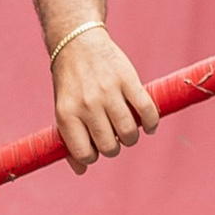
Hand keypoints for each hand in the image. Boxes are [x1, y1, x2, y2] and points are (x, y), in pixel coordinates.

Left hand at [53, 28, 159, 172]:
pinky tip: (148, 126)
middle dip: (114, 146)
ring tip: (128, 130)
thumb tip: (81, 170)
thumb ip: (70, 139)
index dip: (93, 155)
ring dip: (131, 137)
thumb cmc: (71, 83)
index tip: (96, 146)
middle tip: (113, 136)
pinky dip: (151, 123)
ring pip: (128, 133)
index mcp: (67, 115)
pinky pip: (146, 111)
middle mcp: (87, 104)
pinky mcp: (128, 80)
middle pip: (109, 147)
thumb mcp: (63, 109)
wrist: (78, 43)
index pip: (85, 154)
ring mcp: (108, 92)